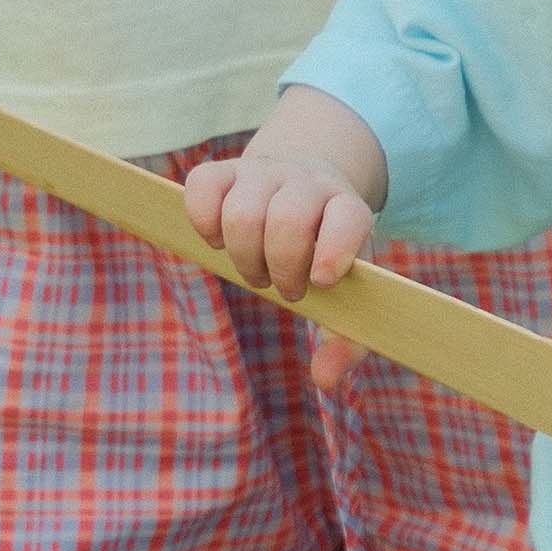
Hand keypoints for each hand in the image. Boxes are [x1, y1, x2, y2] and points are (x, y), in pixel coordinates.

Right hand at [183, 91, 385, 391]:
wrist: (307, 187)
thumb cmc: (326, 252)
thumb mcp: (347, 291)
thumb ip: (344, 338)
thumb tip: (325, 380)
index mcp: (347, 209)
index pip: (348, 217)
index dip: (334, 248)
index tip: (320, 281)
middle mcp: (308, 184)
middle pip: (287, 219)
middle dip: (280, 265)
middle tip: (284, 287)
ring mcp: (265, 173)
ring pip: (242, 209)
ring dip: (243, 253)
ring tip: (255, 271)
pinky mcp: (224, 170)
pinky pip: (203, 185)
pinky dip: (203, 220)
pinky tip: (217, 240)